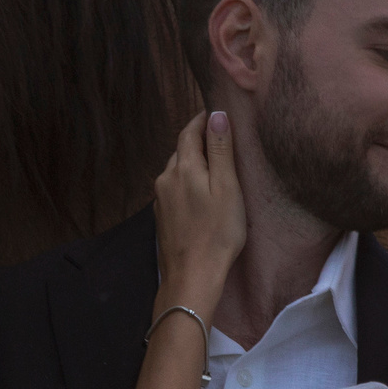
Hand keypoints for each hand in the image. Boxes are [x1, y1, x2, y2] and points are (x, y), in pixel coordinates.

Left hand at [152, 110, 244, 317]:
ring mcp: (161, 199)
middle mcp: (166, 179)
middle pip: (181, 149)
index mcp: (182, 167)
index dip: (203, 119)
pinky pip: (174, 189)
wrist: (192, 276)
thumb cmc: (217, 233)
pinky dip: (187, 183)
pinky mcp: (162, 217)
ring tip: (214, 166)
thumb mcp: (227, 187)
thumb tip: (216, 115)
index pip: (189, 131)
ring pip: (177, 170)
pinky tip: (201, 194)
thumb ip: (220, 149)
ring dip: (193, 163)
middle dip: (199, 140)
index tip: (217, 112)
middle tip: (221, 138)